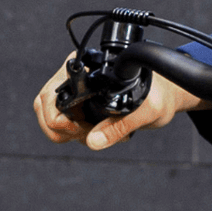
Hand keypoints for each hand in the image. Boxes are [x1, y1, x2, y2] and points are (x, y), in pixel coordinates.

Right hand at [34, 56, 205, 152]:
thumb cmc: (161, 94)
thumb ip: (120, 126)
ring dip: (69, 133)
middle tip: (89, 133)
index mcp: (88, 69)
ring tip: (98, 132)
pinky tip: (98, 132)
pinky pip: (62, 122)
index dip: (57, 118)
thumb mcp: (145, 111)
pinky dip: (75, 134)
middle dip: (60, 128)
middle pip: (43, 106)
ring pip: (50, 116)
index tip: (80, 129)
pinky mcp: (79, 102)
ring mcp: (75, 90)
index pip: (50, 94)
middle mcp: (76, 76)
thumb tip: (93, 141)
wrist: (167, 93)